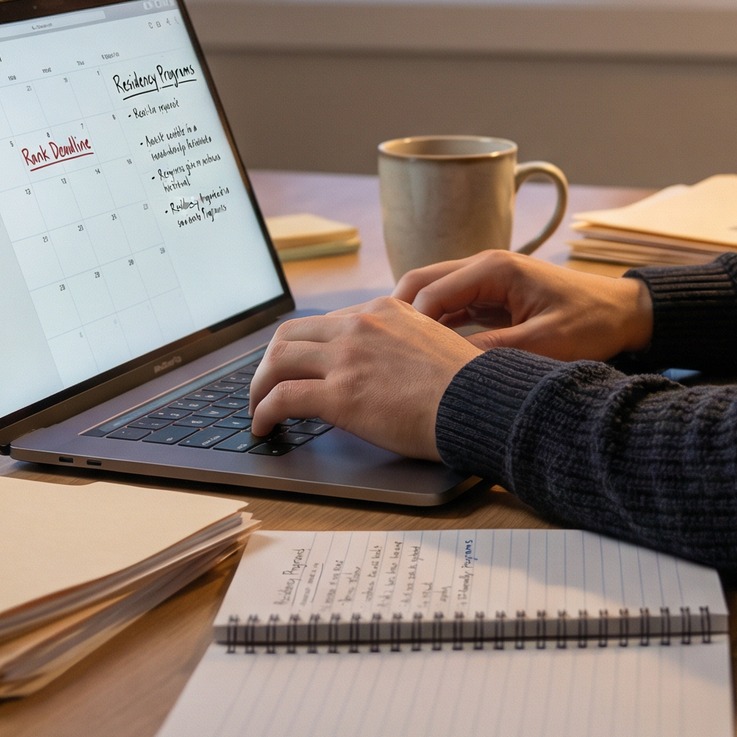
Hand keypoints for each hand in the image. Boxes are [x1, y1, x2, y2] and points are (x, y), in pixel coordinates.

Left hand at [248, 298, 480, 459]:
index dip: (304, 347)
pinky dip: (264, 412)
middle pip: (290, 335)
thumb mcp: (433, 340)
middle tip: (267, 386)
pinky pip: (283, 397)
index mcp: (384, 309)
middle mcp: (361, 325)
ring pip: (277, 361)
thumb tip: (386, 363)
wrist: (479, 401)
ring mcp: (348, 358)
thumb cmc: (466, 383)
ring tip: (258, 408)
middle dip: (271, 362)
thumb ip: (402, 341)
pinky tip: (264, 427)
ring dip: (259, 387)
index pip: (326, 322)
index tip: (298, 367)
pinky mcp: (340, 394)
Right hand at [394, 250, 653, 362]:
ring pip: (433, 292)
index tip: (394, 359)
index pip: (430, 293)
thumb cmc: (591, 323)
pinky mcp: (493, 293)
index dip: (409, 326)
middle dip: (398, 315)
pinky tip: (424, 350)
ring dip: (414, 319)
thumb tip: (448, 365)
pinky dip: (435, 323)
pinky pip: (451, 304)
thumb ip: (494, 351)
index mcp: (494, 268)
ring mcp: (488, 277)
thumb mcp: (544, 343)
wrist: (624, 312)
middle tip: (379, 351)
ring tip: (394, 354)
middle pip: (422, 282)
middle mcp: (485, 264)